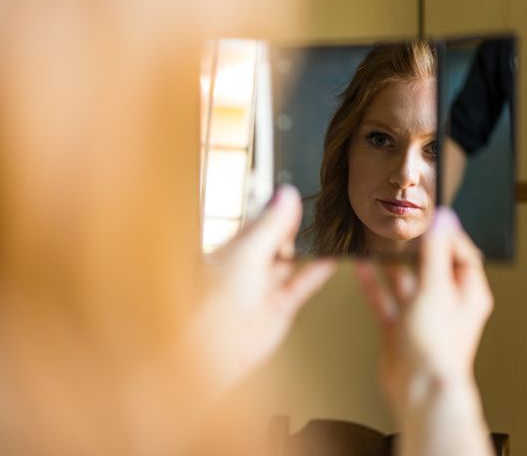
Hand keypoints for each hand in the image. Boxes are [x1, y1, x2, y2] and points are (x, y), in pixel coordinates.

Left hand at [191, 185, 336, 394]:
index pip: (260, 220)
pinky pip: (302, 284)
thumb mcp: (246, 254)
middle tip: (324, 208)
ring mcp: (263, 286)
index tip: (304, 190)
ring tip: (333, 229)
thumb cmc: (212, 302)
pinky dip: (318, 271)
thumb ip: (270, 227)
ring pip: (291, 261)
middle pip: (278, 239)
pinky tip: (334, 257)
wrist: (209, 352)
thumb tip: (286, 194)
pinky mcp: (278, 307)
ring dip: (309, 248)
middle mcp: (247, 265)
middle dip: (297, 227)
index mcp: (232, 246)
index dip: (280, 208)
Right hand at [356, 207, 492, 417]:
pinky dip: (372, 283)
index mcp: (466, 293)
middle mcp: (444, 303)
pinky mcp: (398, 326)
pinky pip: (383, 298)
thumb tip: (442, 221)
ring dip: (388, 264)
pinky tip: (360, 268)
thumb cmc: (437, 348)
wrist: (418, 389)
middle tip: (394, 228)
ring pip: (402, 281)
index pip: (459, 253)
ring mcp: (419, 315)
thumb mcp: (435, 290)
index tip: (425, 218)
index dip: (443, 234)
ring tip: (373, 244)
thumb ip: (434, 254)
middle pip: (428, 265)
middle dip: (410, 247)